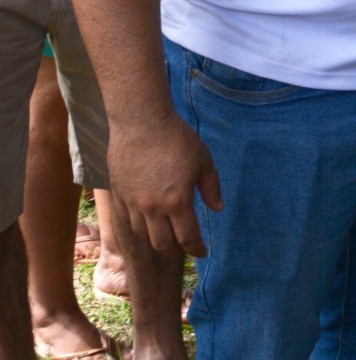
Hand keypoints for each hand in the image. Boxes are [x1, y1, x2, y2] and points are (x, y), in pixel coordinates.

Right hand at [107, 112, 221, 255]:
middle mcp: (153, 208)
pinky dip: (137, 225)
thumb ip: (211, 187)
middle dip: (176, 245)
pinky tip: (144, 219)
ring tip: (165, 228)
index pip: (188, 238)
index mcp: (177, 202)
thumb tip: (218, 208)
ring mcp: (133, 203)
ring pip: (143, 234)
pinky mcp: (118, 194)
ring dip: (156, 235)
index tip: (203, 251)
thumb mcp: (203, 160)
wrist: (141, 121)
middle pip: (163, 243)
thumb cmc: (176, 138)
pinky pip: (126, 220)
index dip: (197, 248)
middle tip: (183, 239)